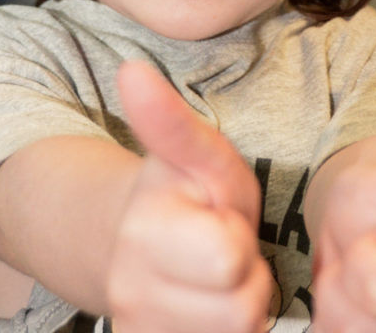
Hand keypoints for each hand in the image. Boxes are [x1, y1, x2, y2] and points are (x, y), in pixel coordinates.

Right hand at [106, 60, 271, 332]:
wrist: (142, 243)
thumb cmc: (185, 192)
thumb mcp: (195, 154)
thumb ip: (168, 120)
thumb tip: (131, 69)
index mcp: (142, 230)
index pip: (229, 257)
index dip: (236, 235)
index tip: (219, 217)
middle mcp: (130, 291)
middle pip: (239, 309)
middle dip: (244, 278)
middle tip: (223, 249)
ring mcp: (139, 330)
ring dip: (237, 309)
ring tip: (217, 278)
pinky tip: (209, 306)